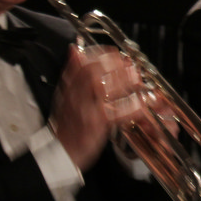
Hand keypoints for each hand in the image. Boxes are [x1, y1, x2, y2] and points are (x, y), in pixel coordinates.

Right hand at [52, 45, 139, 171]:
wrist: (60, 151)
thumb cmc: (67, 123)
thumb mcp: (65, 94)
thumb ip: (72, 71)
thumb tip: (75, 49)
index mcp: (68, 88)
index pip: (82, 64)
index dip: (100, 54)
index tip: (115, 53)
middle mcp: (75, 97)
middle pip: (92, 73)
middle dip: (113, 64)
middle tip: (128, 63)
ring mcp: (85, 111)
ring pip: (102, 89)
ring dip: (123, 81)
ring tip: (136, 78)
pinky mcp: (96, 126)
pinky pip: (115, 115)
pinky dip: (130, 108)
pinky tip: (140, 104)